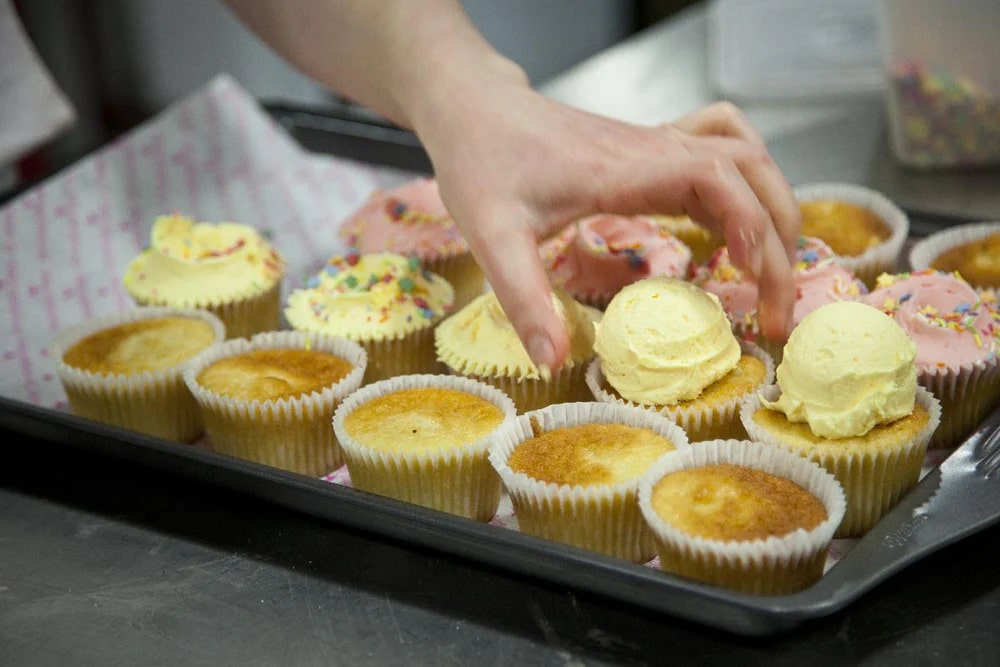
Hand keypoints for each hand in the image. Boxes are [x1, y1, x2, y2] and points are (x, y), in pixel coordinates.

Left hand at [418, 84, 798, 370]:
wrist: (474, 110)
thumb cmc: (482, 163)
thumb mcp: (493, 236)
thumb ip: (523, 298)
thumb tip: (553, 361)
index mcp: (626, 168)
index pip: (718, 178)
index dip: (752, 225)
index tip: (756, 283)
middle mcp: (654, 150)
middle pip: (751, 170)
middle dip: (780, 237)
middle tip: (775, 310)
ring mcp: (656, 146)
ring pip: (746, 158)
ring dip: (774, 210)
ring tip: (773, 276)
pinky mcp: (650, 153)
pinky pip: (721, 155)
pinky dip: (745, 191)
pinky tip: (736, 232)